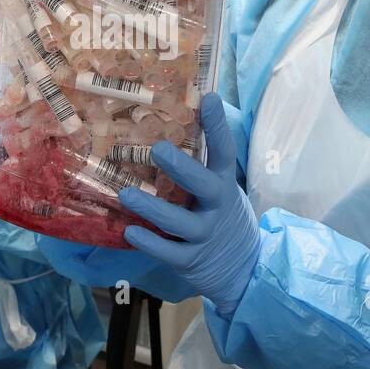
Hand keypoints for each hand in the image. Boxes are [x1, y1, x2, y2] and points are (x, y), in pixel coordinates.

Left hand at [117, 93, 260, 315]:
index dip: (218, 126)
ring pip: (177, 222)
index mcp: (224, 184)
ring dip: (151, 208)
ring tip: (125, 193)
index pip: (225, 151)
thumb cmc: (223, 217)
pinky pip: (168, 251)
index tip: (210, 98)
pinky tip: (129, 231)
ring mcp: (204, 235)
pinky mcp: (191, 260)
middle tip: (158, 148)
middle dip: (182, 167)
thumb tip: (180, 122)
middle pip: (202, 185)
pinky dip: (149, 242)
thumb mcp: (222, 190)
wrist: (243, 270)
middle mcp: (217, 207)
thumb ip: (203, 166)